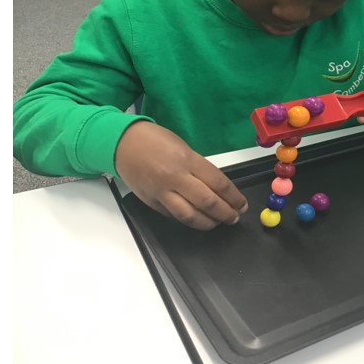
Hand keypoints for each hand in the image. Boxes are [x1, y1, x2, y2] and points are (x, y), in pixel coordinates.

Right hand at [114, 121, 247, 229]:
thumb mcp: (182, 147)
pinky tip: (196, 218)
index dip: (234, 198)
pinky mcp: (151, 202)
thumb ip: (198, 168)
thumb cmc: (153, 140)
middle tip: (233, 217)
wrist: (122, 143)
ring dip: (208, 223)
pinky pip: (173, 216)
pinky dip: (188, 219)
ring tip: (217, 222)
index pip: (218, 184)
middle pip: (208, 203)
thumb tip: (216, 188)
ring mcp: (162, 192)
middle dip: (225, 213)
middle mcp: (175, 178)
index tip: (241, 204)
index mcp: (187, 160)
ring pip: (190, 216)